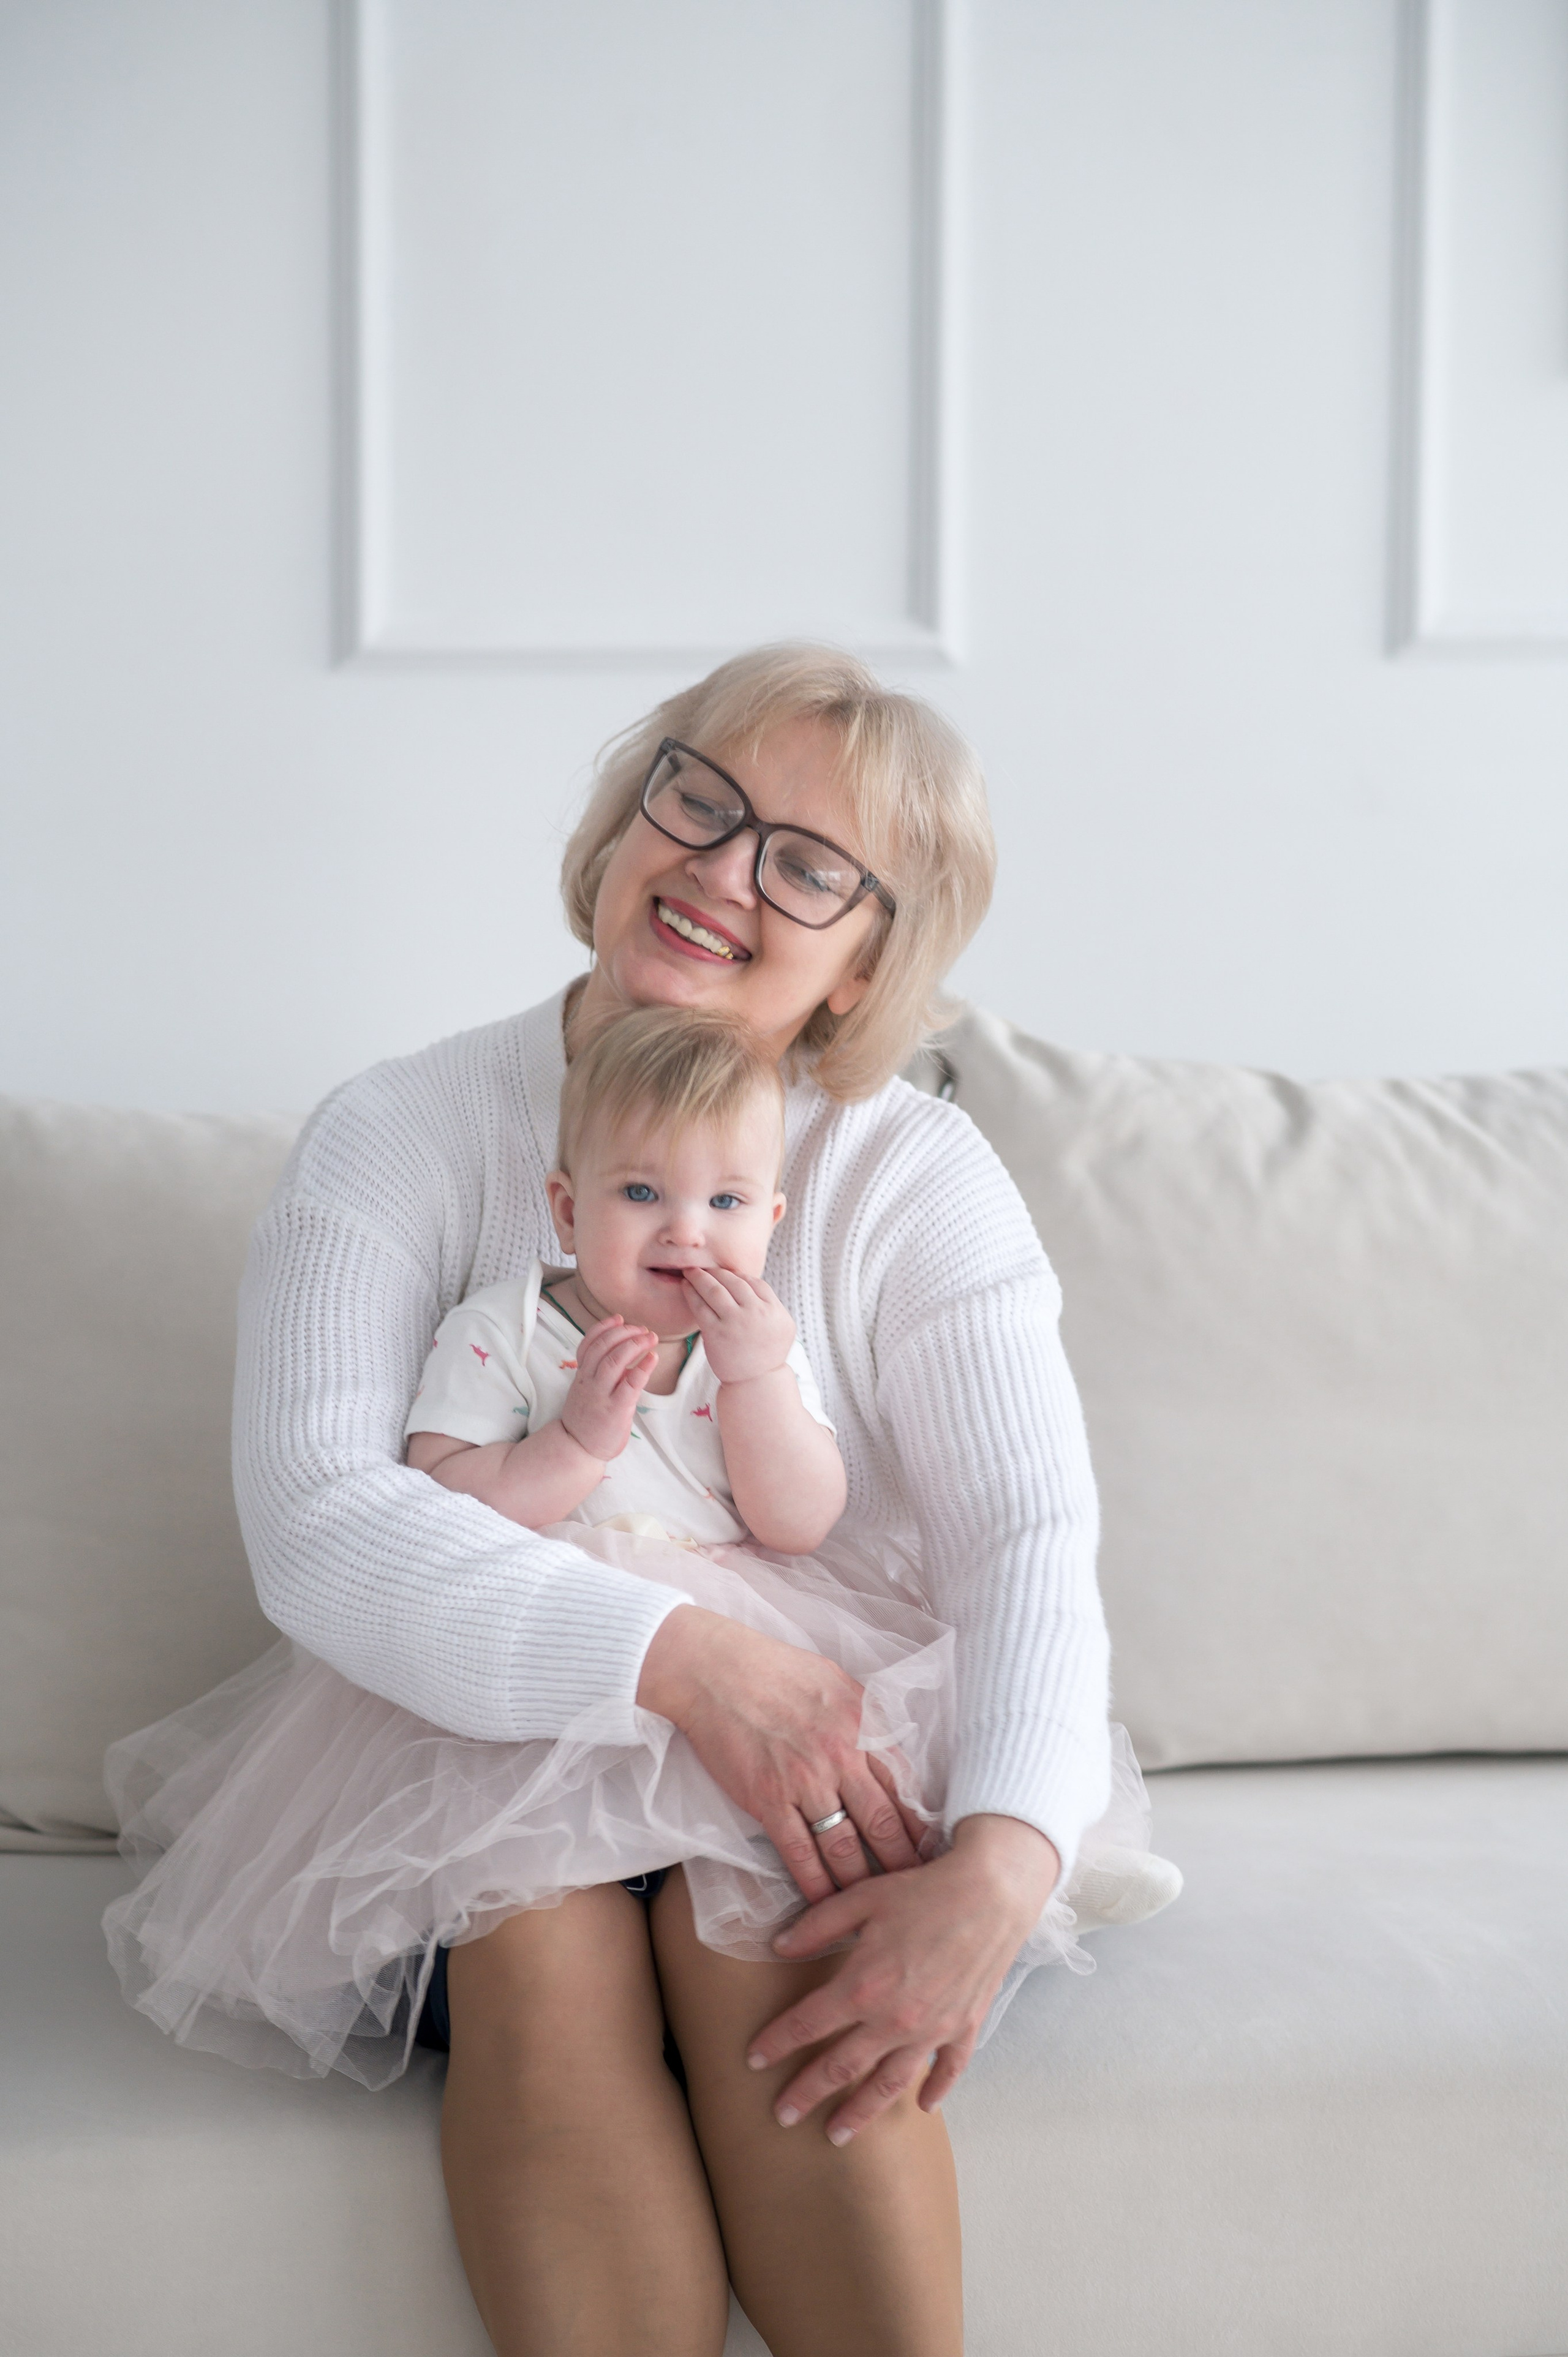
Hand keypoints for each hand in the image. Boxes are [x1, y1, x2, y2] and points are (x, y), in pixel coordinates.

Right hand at [559, 1315, 657, 1461]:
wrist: (578, 1449)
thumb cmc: (588, 1419)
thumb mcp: (588, 1391)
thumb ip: (601, 1373)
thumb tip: (625, 1353)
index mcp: (582, 1376)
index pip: (588, 1344)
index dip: (603, 1328)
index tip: (619, 1318)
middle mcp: (589, 1382)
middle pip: (602, 1348)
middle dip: (623, 1333)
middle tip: (642, 1329)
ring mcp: (601, 1396)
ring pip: (613, 1362)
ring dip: (634, 1345)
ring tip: (650, 1337)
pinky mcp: (615, 1410)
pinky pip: (629, 1385)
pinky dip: (642, 1368)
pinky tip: (653, 1358)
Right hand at [635, 1606, 927, 1899]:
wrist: (716, 1671)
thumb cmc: (777, 1670)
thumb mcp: (839, 1683)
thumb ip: (867, 1720)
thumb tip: (891, 1750)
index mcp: (864, 1726)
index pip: (906, 1787)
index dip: (921, 1826)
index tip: (932, 1851)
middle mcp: (841, 1757)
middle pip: (883, 1823)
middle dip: (903, 1863)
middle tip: (917, 1890)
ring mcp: (804, 1781)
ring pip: (844, 1845)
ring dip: (862, 1881)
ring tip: (876, 1905)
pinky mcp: (768, 1799)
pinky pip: (798, 1853)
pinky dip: (815, 1883)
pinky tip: (827, 1903)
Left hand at [680, 1267, 795, 1387]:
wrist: (756, 1382)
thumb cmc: (767, 1354)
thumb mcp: (782, 1326)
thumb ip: (770, 1304)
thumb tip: (749, 1282)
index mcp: (774, 1309)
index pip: (754, 1282)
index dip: (737, 1275)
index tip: (726, 1275)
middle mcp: (756, 1312)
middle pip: (733, 1281)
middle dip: (715, 1271)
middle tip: (703, 1266)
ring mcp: (735, 1322)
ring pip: (714, 1289)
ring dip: (700, 1276)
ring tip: (690, 1271)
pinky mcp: (716, 1332)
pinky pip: (700, 1306)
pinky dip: (691, 1293)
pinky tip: (685, 1287)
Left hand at [747, 1815, 1060, 2143]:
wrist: (991, 1893)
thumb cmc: (923, 1890)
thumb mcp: (862, 1898)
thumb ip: (817, 1926)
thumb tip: (778, 1945)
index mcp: (862, 1986)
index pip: (806, 2024)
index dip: (776, 2042)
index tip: (754, 2059)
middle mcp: (893, 2019)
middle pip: (841, 2066)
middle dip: (807, 2093)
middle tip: (783, 2115)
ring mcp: (931, 2030)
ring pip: (888, 2084)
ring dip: (860, 2112)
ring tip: (836, 2135)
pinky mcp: (964, 2027)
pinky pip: (947, 2071)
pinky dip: (935, 2092)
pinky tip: (922, 2108)